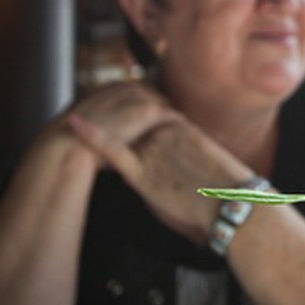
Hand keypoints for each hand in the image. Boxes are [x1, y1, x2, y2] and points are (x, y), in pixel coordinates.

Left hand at [67, 89, 251, 244]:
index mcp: (180, 129)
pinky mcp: (144, 173)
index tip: (111, 95)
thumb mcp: (207, 165)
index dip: (126, 105)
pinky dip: (93, 136)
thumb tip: (179, 161)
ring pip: (118, 128)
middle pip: (129, 116)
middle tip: (84, 98)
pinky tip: (74, 125)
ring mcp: (154, 151)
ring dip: (96, 118)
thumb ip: (186, 156)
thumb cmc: (228, 196)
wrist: (237, 209)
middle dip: (107, 108)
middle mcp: (165, 134)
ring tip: (68, 109)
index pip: (146, 111)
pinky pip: (114, 150)